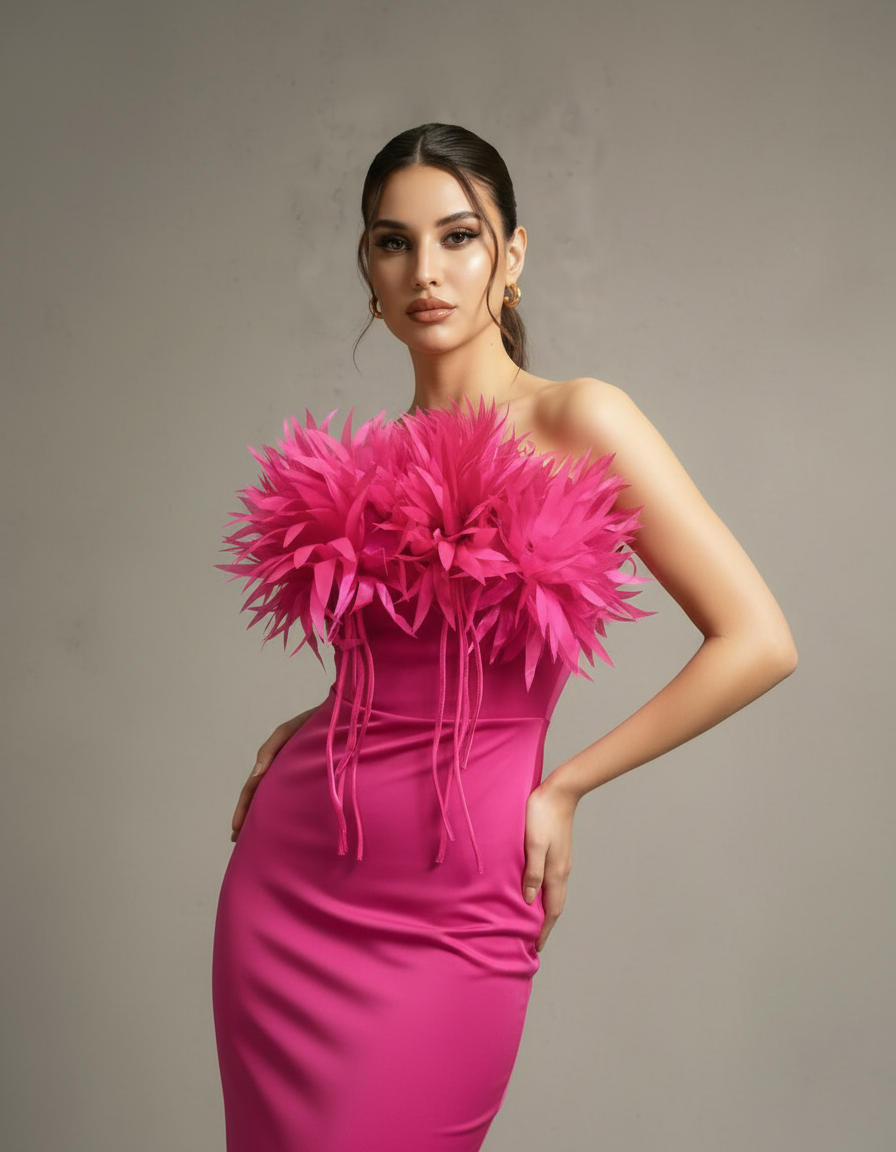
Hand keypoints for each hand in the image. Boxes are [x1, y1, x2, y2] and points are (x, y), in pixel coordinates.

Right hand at [230, 706, 320, 840]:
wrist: (345, 718)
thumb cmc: (314, 722)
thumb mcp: (287, 731)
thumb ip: (270, 750)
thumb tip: (255, 775)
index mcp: (275, 763)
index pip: (253, 789)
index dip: (244, 809)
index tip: (236, 830)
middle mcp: (284, 774)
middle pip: (262, 800)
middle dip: (251, 820)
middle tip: (241, 842)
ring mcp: (299, 781)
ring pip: (279, 804)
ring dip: (267, 820)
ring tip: (259, 842)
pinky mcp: (318, 785)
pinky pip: (301, 804)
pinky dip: (290, 816)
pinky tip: (289, 831)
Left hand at [522, 777, 579, 950]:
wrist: (559, 792)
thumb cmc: (542, 815)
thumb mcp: (534, 845)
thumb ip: (532, 872)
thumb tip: (528, 901)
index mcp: (556, 873)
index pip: (551, 910)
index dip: (543, 930)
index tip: (536, 947)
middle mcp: (562, 871)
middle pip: (555, 906)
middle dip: (545, 925)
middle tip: (533, 941)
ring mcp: (561, 862)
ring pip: (554, 894)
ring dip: (545, 911)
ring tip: (533, 922)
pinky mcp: (558, 853)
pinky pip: (552, 882)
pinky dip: (545, 895)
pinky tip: (535, 892)